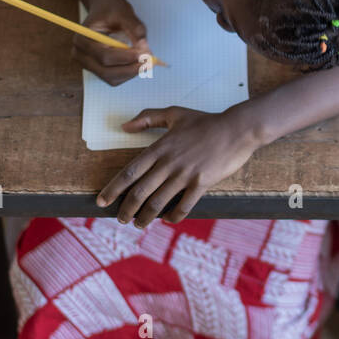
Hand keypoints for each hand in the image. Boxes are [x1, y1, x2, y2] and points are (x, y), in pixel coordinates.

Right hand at [74, 0, 152, 85]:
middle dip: (130, 69)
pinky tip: (139, 63)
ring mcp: (88, 65)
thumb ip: (135, 28)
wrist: (105, 9)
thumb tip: (144, 47)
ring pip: (111, 78)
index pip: (103, 56)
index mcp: (81, 40)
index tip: (144, 54)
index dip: (125, 57)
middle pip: (105, 71)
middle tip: (150, 62)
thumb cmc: (111, 9)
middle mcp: (80, 55)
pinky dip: (128, 73)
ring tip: (147, 61)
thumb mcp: (124, 12)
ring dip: (131, 72)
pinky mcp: (98, 69)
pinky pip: (114, 79)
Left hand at [97, 106, 261, 226]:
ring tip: (139, 224)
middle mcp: (169, 163)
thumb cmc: (206, 121)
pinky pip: (184, 206)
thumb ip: (148, 118)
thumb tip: (124, 126)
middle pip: (140, 192)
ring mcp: (185, 174)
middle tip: (120, 219)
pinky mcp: (202, 183)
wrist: (237, 129)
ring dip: (146, 217)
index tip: (102, 201)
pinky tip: (168, 221)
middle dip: (126, 209)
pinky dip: (174, 216)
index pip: (129, 172)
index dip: (113, 189)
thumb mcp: (175, 113)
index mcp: (160, 148)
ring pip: (158, 202)